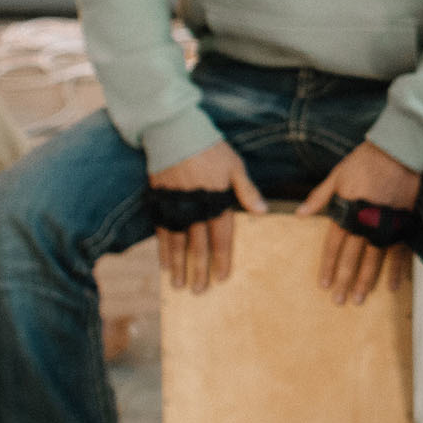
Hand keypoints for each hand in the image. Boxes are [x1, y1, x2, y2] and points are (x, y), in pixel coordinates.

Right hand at [152, 143, 266, 292]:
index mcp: (216, 199)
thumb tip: (263, 212)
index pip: (221, 237)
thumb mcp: (234, 166)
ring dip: (179, 265)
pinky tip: (164, 263)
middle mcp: (195, 207)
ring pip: (176, 243)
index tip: (222, 278)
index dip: (222, 259)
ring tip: (179, 285)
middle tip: (199, 291)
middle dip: (200, 269)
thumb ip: (247, 191)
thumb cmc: (210, 148)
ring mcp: (175, 206)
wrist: (174, 130)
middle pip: (198, 245)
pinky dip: (162, 249)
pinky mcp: (159, 201)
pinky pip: (161, 230)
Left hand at [299, 141, 419, 305]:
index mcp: (347, 213)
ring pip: (374, 260)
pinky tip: (391, 286)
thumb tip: (300, 214)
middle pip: (352, 259)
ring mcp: (385, 226)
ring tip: (359, 299)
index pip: (334, 247)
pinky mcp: (402, 224)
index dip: (328, 266)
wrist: (397, 152)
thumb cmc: (364, 161)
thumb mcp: (336, 176)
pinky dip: (396, 269)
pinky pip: (399, 252)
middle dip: (344, 281)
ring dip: (366, 281)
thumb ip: (319, 197)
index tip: (324, 285)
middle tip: (339, 301)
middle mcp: (364, 224)